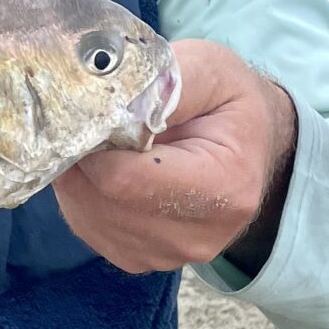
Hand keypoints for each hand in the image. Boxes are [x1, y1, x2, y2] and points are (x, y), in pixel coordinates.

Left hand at [53, 39, 296, 275]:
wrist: (250, 142)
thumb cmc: (230, 102)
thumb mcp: (211, 69)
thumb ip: (163, 83)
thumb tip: (111, 104)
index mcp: (225, 187)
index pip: (124, 178)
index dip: (91, 140)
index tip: (86, 108)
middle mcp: (198, 235)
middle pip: (101, 201)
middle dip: (81, 155)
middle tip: (83, 119)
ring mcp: (168, 254)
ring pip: (86, 215)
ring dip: (77, 174)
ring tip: (97, 139)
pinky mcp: (141, 259)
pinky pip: (86, 226)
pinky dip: (80, 194)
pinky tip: (100, 166)